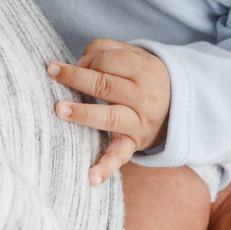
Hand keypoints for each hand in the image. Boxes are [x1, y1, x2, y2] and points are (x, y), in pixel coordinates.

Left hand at [46, 38, 171, 186]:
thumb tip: (78, 64)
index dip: (88, 60)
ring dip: (83, 113)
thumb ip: (105, 51)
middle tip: (52, 72)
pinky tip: (91, 178)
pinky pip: (120, 155)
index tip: (73, 65)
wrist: (178, 106)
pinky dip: (106, 167)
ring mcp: (139, 121)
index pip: (110, 61)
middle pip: (106, 84)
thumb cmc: (144, 76)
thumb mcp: (134, 55)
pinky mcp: (134, 143)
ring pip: (109, 116)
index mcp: (144, 70)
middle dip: (77, 77)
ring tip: (60, 109)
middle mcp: (143, 96)